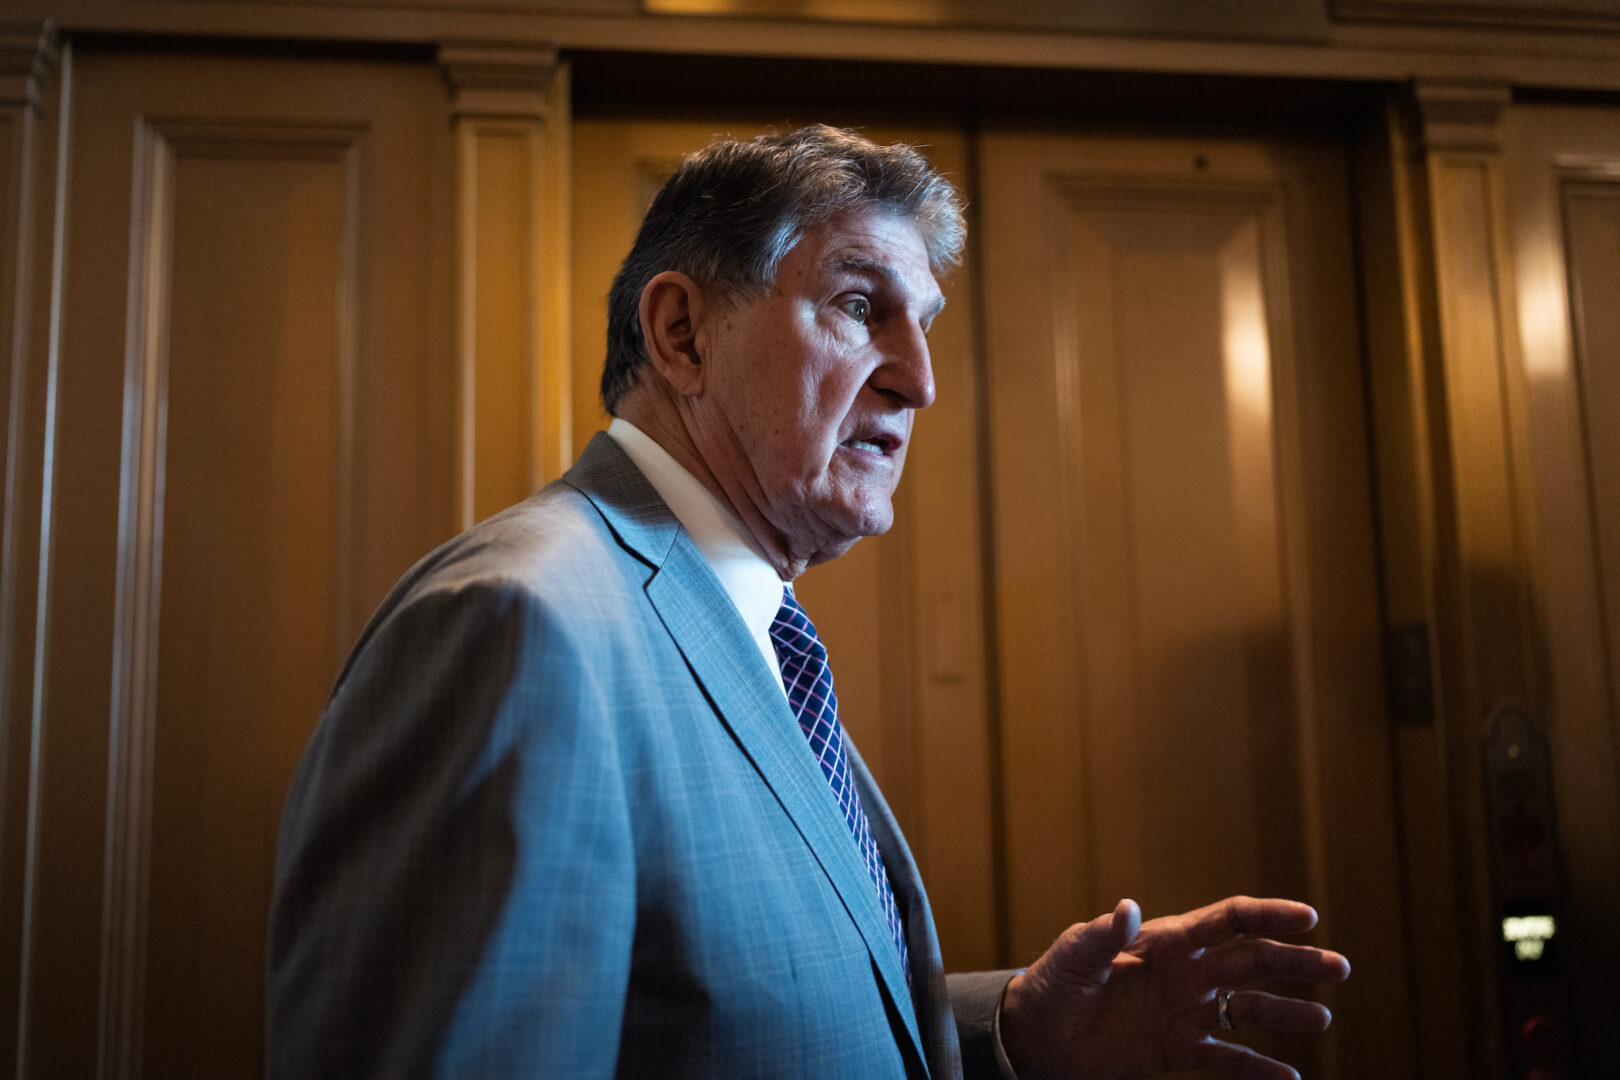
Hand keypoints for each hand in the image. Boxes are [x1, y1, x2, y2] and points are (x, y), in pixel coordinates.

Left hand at [998, 896, 1349, 1079]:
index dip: (1268, 915)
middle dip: (1296, 962)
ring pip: (1248, 1009)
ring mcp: (1185, 1011)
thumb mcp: (1074, 956)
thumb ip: (1103, 935)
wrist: (1036, 1037)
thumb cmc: (1053, 984)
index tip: (1308, 918)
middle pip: (1251, 962)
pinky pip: (1227, 1058)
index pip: (1227, 920)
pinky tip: (1289, 1079)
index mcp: (1165, 939)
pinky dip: (1257, 1069)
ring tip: (1322, 1020)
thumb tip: (1129, 906)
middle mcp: (1185, 972)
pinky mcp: (1178, 1050)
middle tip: (1339, 969)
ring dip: (1286, 1013)